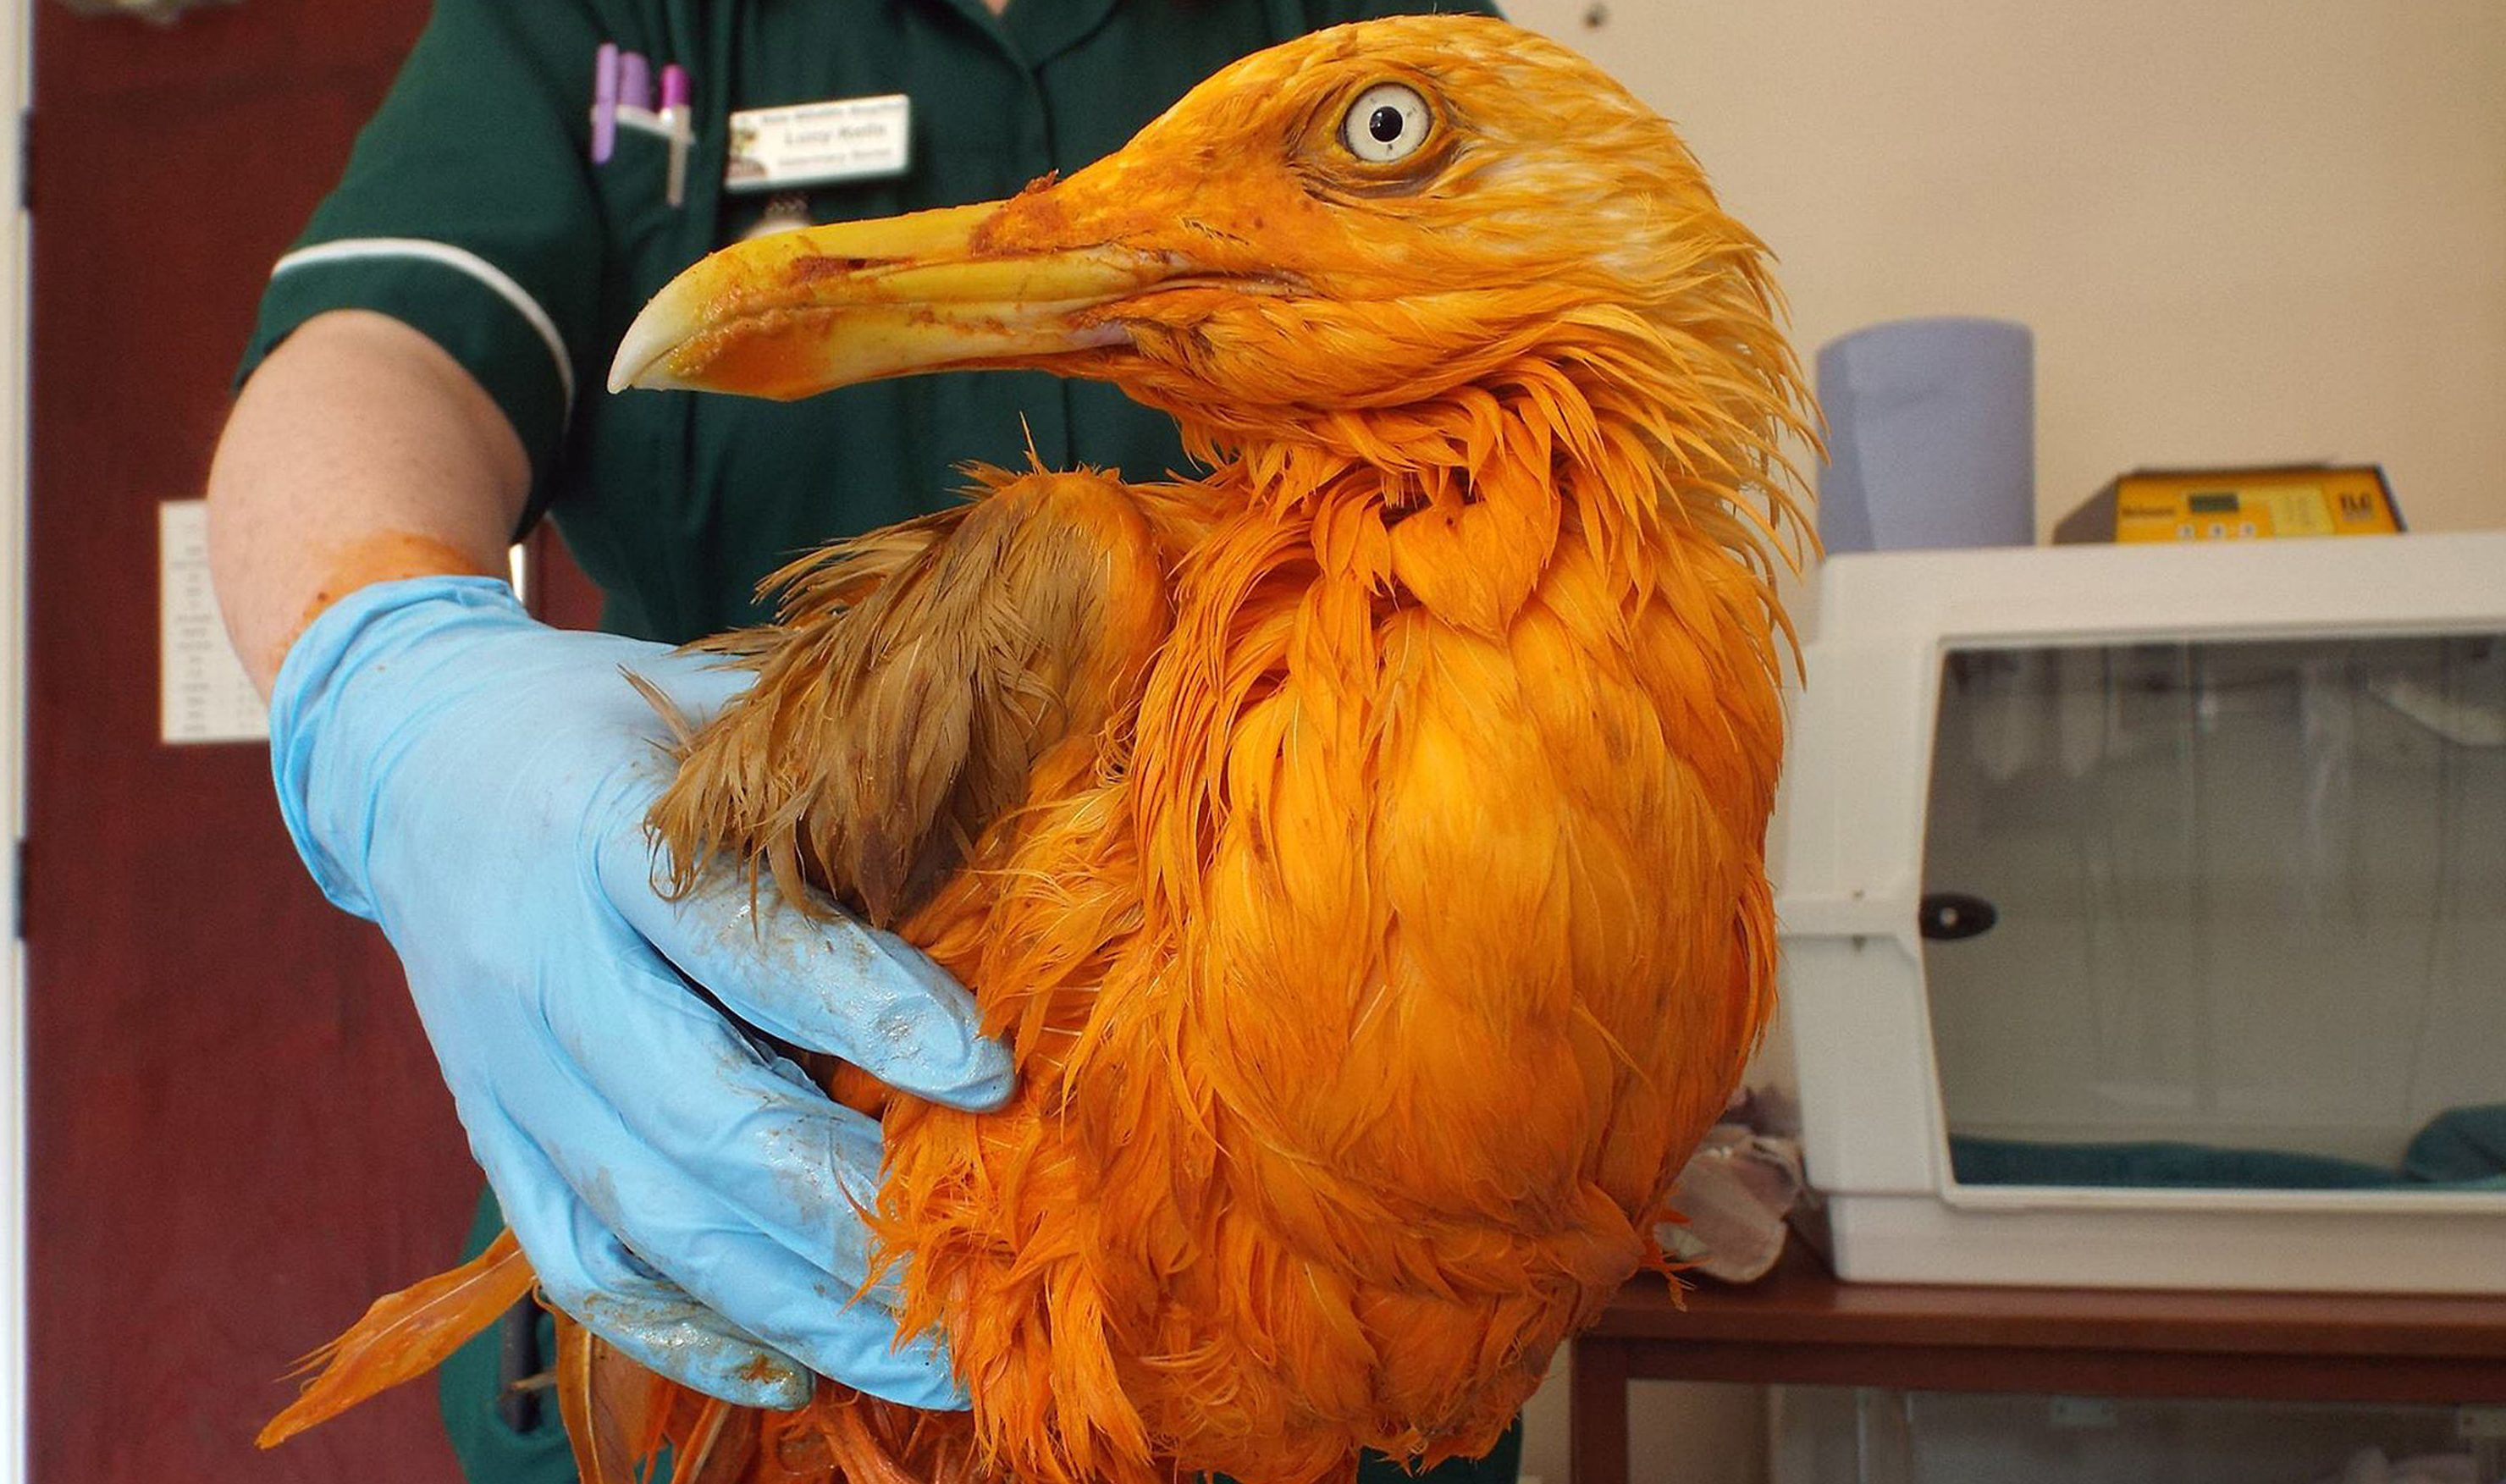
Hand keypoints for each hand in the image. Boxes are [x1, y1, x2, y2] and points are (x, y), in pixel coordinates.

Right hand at [270, 574, 1011, 1409]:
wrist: (409, 762)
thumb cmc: (608, 724)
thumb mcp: (711, 705)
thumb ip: (827, 778)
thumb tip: (999, 859)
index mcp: (596, 832)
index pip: (733, 939)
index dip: (862, 1007)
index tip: (988, 1072)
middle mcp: (538, 965)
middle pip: (692, 1116)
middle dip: (846, 1209)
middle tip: (980, 1281)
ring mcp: (502, 1071)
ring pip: (645, 1218)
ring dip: (794, 1307)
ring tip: (928, 1367)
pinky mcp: (492, 1139)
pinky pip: (576, 1265)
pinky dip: (682, 1334)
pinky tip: (789, 1373)